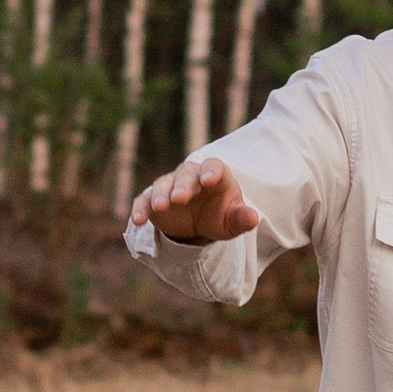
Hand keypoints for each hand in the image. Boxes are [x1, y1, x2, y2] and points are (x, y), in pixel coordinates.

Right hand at [127, 153, 261, 245]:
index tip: (209, 179)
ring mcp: (170, 186)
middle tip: (180, 198)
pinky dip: (140, 208)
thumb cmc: (220, 216)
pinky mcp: (153, 199)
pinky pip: (145, 200)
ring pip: (164, 184)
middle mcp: (191, 176)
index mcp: (214, 175)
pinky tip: (138, 220)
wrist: (199, 224)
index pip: (213, 167)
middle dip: (183, 185)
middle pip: (187, 174)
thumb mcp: (232, 221)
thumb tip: (253, 218)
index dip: (211, 171)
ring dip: (161, 194)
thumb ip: (242, 218)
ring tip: (160, 207)